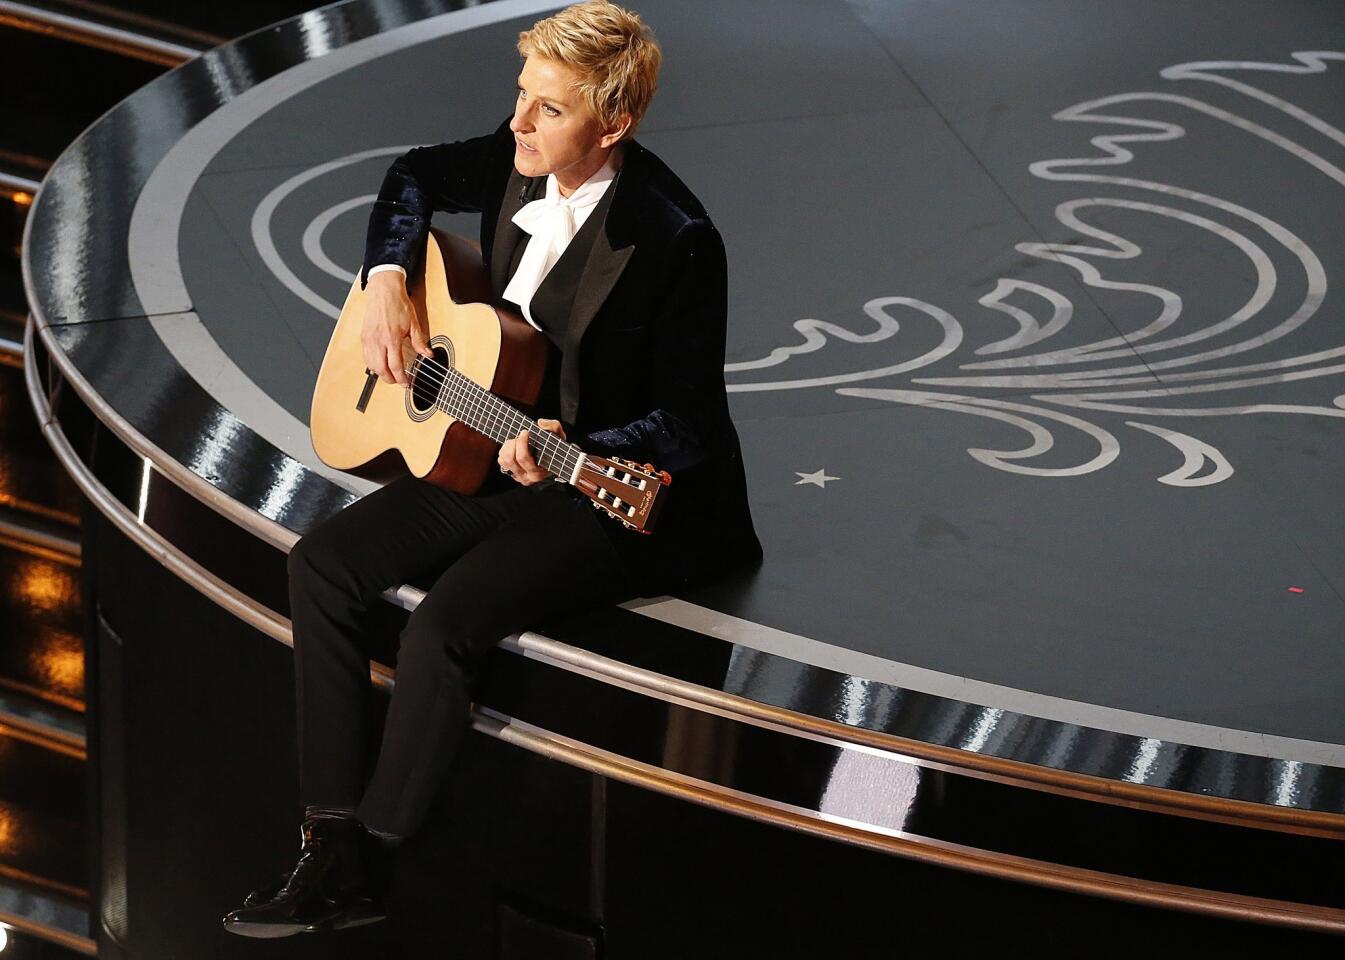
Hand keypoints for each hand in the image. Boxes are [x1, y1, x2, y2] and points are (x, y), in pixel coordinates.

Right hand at [361, 271, 432, 385]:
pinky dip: (372, 364)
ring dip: (380, 373)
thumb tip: (427, 354)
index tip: (406, 383)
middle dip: (390, 379)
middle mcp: (378, 340)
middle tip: (398, 381)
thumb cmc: (398, 303)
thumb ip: (419, 341)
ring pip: (371, 364)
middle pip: (380, 369)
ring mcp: (369, 338)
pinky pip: (365, 356)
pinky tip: (379, 364)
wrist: (384, 289)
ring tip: (390, 374)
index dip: (401, 378)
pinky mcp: (364, 336)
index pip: (395, 366)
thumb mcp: (413, 323)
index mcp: (391, 338)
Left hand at [498, 419, 565, 485]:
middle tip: (522, 435)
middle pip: (510, 458)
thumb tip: (540, 423)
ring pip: (504, 460)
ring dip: (509, 446)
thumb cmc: (555, 449)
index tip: (526, 432)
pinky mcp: (511, 473)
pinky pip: (501, 461)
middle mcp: (527, 477)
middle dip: (515, 442)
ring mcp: (518, 476)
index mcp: (538, 472)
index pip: (523, 458)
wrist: (554, 460)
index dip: (521, 442)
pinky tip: (514, 447)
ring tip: (518, 441)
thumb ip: (554, 426)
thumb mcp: (559, 437)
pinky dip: (505, 451)